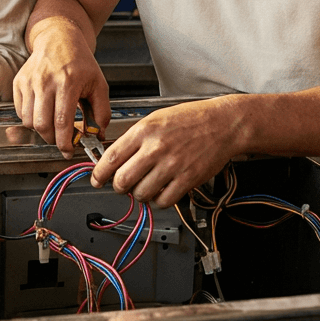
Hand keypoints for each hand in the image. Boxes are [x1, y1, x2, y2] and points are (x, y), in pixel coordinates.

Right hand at [13, 17, 109, 156]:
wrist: (59, 39)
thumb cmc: (80, 62)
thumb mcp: (99, 84)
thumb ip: (101, 112)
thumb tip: (97, 135)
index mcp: (68, 82)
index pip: (62, 122)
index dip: (65, 142)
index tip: (68, 151)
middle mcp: (45, 81)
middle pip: (42, 125)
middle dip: (52, 140)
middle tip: (62, 140)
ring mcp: (29, 81)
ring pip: (28, 121)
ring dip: (41, 130)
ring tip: (53, 125)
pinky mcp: (19, 82)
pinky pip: (20, 112)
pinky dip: (31, 119)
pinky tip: (43, 112)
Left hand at [90, 96, 246, 207]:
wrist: (223, 123)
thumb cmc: (190, 119)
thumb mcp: (155, 119)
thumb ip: (134, 138)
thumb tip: (114, 158)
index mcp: (144, 131)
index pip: (111, 157)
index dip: (99, 173)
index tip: (96, 179)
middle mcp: (155, 148)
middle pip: (122, 180)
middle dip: (118, 187)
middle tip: (121, 186)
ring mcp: (172, 165)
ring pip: (141, 194)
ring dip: (139, 195)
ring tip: (145, 187)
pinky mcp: (187, 179)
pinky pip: (163, 201)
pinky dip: (159, 201)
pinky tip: (161, 191)